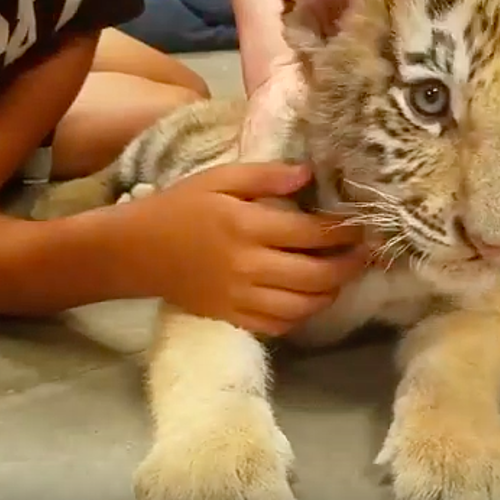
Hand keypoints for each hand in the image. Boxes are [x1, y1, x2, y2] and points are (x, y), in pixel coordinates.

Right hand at [127, 161, 367, 334]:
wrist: (134, 252)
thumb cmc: (180, 208)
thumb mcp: (220, 178)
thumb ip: (266, 175)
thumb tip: (308, 174)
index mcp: (248, 227)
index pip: (312, 235)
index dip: (345, 233)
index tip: (363, 226)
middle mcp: (249, 267)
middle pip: (317, 275)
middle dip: (349, 266)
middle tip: (365, 254)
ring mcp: (241, 298)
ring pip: (304, 306)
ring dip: (331, 292)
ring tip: (342, 275)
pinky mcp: (232, 318)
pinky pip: (280, 325)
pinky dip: (303, 314)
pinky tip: (310, 297)